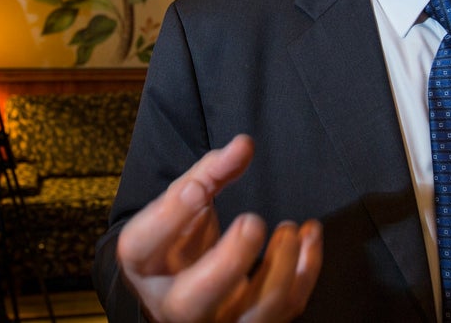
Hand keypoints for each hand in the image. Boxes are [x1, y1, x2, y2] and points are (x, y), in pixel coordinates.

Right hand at [117, 134, 323, 322]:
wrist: (182, 283)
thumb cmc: (179, 237)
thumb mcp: (181, 202)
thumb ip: (209, 172)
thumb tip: (244, 145)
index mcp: (143, 264)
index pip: (143, 245)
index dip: (172, 214)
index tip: (199, 186)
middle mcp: (171, 304)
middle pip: (193, 302)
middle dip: (228, 262)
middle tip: (253, 221)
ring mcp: (214, 321)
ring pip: (252, 314)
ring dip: (280, 270)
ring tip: (289, 228)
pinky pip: (286, 310)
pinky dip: (305, 272)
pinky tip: (307, 236)